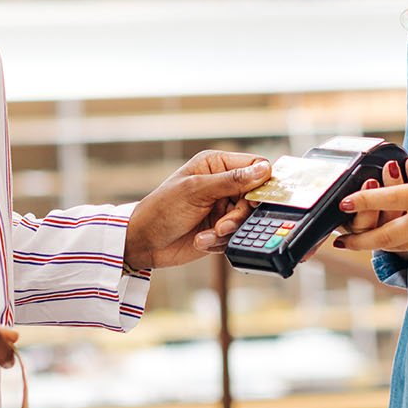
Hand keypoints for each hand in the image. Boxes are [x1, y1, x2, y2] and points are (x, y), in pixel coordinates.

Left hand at [124, 151, 271, 270]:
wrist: (144, 242)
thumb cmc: (162, 209)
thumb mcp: (196, 190)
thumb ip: (231, 181)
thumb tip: (263, 170)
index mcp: (216, 165)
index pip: (254, 166)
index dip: (261, 182)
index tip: (255, 200)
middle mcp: (223, 184)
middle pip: (254, 196)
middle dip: (240, 214)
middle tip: (223, 225)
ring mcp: (222, 208)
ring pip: (247, 219)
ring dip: (228, 230)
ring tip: (210, 234)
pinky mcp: (221, 229)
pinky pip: (236, 236)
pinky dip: (220, 241)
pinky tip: (201, 240)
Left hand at [335, 155, 407, 255]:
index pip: (389, 198)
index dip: (364, 201)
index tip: (345, 204)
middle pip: (386, 236)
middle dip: (360, 241)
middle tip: (341, 240)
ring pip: (401, 245)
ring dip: (379, 244)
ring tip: (361, 242)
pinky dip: (406, 241)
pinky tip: (401, 235)